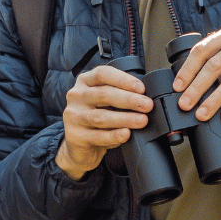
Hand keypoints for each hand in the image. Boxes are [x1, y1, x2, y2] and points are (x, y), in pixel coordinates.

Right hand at [55, 64, 152, 179]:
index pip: (102, 74)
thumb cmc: (97, 117)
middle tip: (147, 105)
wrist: (80, 145)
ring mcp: (73, 116)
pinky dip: (114, 135)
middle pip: (103, 94)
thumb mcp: (105, 101)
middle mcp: (76, 96)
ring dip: (125, 118)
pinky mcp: (74, 135)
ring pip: (100, 116)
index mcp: (85, 82)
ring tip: (141, 120)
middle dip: (129, 99)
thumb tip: (145, 98)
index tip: (141, 88)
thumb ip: (119, 95)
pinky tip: (126, 134)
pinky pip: (97, 136)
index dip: (123, 80)